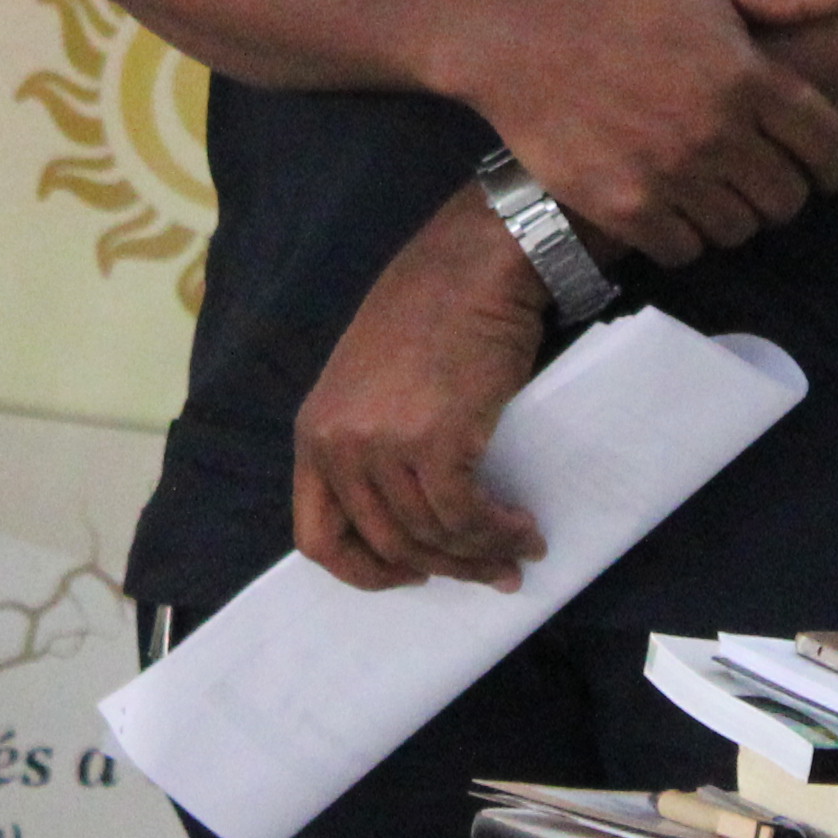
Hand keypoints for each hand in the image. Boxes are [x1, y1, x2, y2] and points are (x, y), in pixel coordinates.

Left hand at [292, 191, 549, 589]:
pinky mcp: (435, 443)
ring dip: (480, 554)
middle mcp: (337, 445)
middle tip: (490, 573)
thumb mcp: (370, 380)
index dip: (365, 571)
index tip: (411, 574)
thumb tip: (404, 510)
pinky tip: (523, 530)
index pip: (319, 537)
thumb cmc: (432, 310)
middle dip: (443, 568)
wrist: (476, 264)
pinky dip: (498, 534)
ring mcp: (382, 446)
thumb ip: (369, 440)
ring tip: (517, 552)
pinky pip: (465, 516)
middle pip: (387, 543)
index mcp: (314, 432)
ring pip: (431, 536)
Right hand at [446, 0, 837, 263]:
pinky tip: (673, 203)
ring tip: (714, 186)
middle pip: (788, 199)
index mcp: (747, 77)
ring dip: (735, 213)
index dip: (837, 164)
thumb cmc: (620, 7)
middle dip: (784, 189)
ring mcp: (671, 176)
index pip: (828, 147)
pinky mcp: (627, 210)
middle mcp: (716, 132)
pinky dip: (687, 235)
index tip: (827, 168)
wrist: (520, 42)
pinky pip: (687, 250)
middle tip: (760, 173)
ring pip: (740, 229)